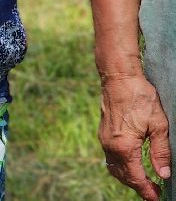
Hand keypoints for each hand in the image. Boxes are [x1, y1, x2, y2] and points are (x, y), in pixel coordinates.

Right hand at [99, 74, 171, 200]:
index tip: (156, 198)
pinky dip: (121, 166)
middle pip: (123, 176)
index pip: (135, 178)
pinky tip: (132, 164)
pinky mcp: (103, 132)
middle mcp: (110, 145)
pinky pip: (110, 157)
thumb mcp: (159, 126)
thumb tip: (163, 174)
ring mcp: (104, 138)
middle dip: (138, 187)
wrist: (119, 77)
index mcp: (124, 146)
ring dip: (128, 177)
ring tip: (144, 181)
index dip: (146, 191)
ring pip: (115, 167)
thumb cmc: (140, 98)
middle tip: (154, 192)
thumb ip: (161, 152)